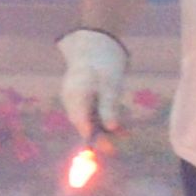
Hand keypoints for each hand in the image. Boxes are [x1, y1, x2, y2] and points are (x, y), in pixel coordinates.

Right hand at [61, 27, 132, 144]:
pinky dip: (101, 120)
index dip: (95, 139)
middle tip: (119, 146)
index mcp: (75, 97)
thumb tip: (111, 128)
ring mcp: (73, 99)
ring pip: (87, 120)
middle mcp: (70, 100)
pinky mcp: (78, 98)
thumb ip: (109, 106)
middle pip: (84, 125)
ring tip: (124, 135)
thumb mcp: (110, 84)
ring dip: (103, 130)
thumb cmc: (103, 64)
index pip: (82, 125)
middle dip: (101, 137)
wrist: (93, 45)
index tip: (110, 150)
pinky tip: (116, 125)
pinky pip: (89, 113)